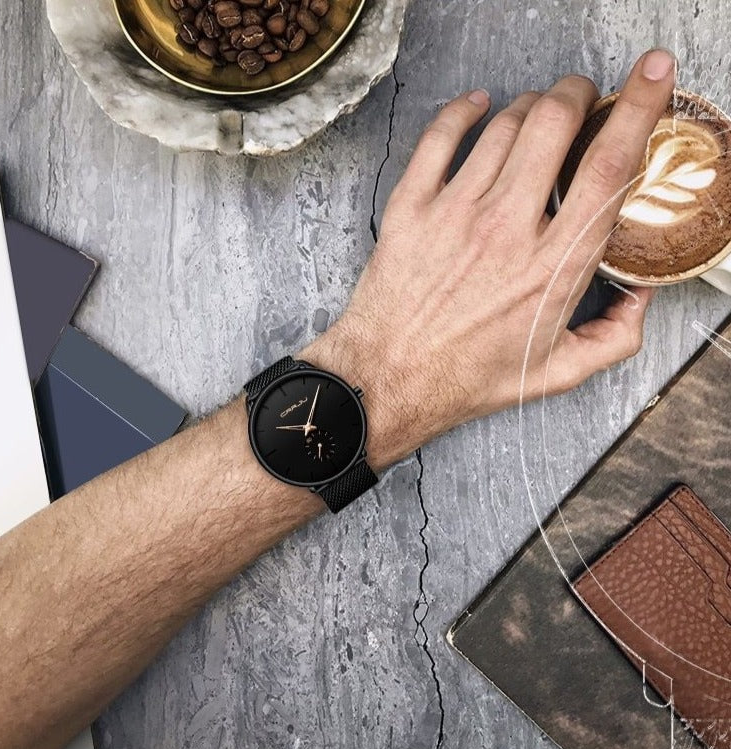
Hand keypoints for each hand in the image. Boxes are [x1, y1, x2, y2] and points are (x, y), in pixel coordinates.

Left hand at [304, 49, 675, 469]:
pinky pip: (438, 136)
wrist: (389, 379)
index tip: (649, 79)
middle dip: (576, 94)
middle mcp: (507, 229)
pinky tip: (475, 105)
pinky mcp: (410, 208)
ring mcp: (454, 214)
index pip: (608, 166)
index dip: (638, 109)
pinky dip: (462, 110)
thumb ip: (614, 337)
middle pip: (553, 123)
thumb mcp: (556, 373)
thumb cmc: (467, 379)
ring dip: (527, 105)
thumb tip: (642, 296)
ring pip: (501, 126)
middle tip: (580, 98)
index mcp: (553, 265)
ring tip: (533, 113)